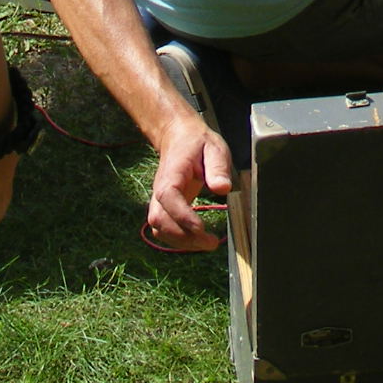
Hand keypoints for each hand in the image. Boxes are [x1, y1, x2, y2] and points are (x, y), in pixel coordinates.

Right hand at [145, 112, 233, 251]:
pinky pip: (163, 229)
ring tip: (207, 244)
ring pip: (159, 228)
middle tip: (211, 243)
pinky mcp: (164, 207)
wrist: (179, 137)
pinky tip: (197, 241)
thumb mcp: (214, 148)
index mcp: (171, 174)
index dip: (182, 216)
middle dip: (183, 236)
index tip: (201, 228)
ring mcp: (159, 200)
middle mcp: (160, 190)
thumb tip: (222, 188)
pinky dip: (178, 240)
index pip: (169, 198)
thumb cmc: (197, 143)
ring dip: (181, 242)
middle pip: (160, 220)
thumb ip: (218, 167)